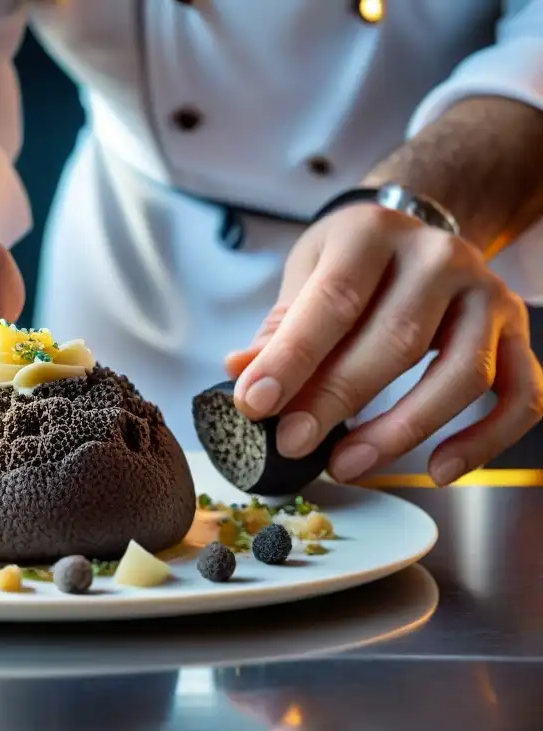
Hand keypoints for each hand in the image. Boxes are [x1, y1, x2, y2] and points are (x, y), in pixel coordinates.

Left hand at [224, 203, 542, 485]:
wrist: (415, 234)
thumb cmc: (350, 263)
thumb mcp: (306, 274)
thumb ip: (280, 327)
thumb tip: (242, 374)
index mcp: (373, 233)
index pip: (334, 300)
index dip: (293, 357)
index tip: (256, 404)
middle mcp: (439, 256)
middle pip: (398, 338)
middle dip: (338, 399)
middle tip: (293, 443)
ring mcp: (487, 294)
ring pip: (464, 373)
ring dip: (402, 429)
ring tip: (346, 465)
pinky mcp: (518, 334)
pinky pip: (519, 397)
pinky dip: (483, 441)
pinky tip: (439, 471)